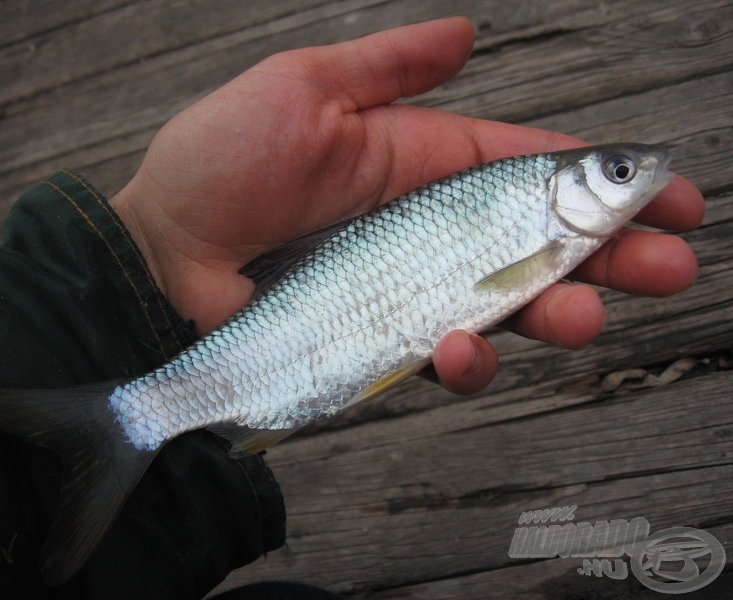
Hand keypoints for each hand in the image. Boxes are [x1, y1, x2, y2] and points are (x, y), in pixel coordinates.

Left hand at [110, 18, 703, 395]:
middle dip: (607, 257)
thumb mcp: (304, 88)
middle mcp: (423, 230)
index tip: (671, 193)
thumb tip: (467, 33)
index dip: (598, 181)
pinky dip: (462, 356)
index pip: (527, 169)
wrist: (158, 251)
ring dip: (553, 314)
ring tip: (583, 319)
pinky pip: (436, 355)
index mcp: (419, 163)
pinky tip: (462, 348)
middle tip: (670, 268)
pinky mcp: (374, 341)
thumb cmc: (219, 161)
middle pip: (534, 245)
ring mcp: (402, 290)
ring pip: (501, 307)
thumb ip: (389, 68)